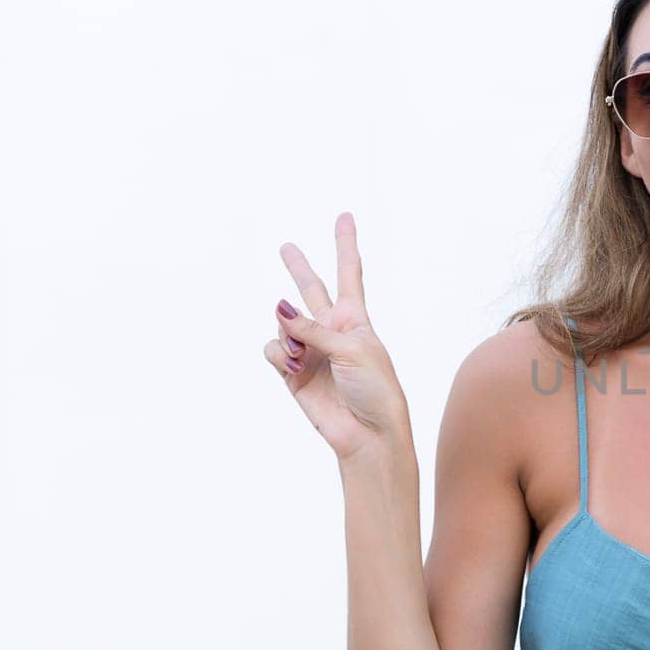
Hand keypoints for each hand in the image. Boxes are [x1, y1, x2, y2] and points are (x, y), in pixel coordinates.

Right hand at [262, 211, 409, 460]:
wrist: (368, 434)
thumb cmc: (375, 389)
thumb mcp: (352, 349)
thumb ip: (313, 327)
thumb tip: (278, 309)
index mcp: (356, 319)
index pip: (349, 273)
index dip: (346, 244)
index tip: (345, 216)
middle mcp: (331, 330)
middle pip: (311, 290)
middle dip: (299, 268)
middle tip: (286, 246)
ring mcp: (310, 351)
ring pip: (284, 324)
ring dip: (289, 335)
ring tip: (303, 356)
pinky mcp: (292, 373)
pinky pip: (274, 350)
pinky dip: (280, 355)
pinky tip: (293, 366)